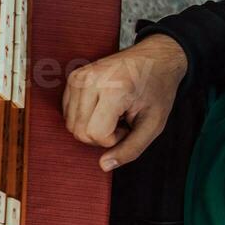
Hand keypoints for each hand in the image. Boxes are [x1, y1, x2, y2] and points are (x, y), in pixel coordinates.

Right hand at [64, 34, 188, 170]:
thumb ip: (131, 149)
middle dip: (100, 136)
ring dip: (91, 127)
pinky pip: (67, 112)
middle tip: (121, 122)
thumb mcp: (153, 124)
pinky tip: (102, 107)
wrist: (155, 58)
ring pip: (70, 124)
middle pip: (79, 132)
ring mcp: (78, 77)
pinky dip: (83, 117)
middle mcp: (90, 80)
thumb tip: (104, 166)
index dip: (113, 140)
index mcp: (113, 90)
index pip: (94, 134)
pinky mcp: (72, 77)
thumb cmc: (157, 90)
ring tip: (113, 113)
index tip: (128, 127)